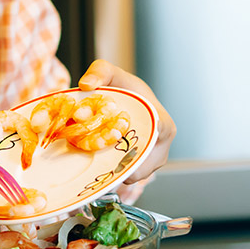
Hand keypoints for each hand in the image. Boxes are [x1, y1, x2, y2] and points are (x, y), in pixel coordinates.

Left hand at [77, 59, 174, 183]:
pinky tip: (100, 160)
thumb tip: (86, 85)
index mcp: (163, 123)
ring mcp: (152, 160)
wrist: (127, 98)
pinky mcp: (142, 169)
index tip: (113, 147)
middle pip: (140, 166)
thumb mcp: (109, 72)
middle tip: (94, 153)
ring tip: (96, 154)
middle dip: (116, 163)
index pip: (154, 141)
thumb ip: (99, 71)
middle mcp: (161, 146)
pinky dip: (112, 172)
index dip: (134, 149)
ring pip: (131, 175)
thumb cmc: (122, 87)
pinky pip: (126, 177)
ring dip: (113, 169)